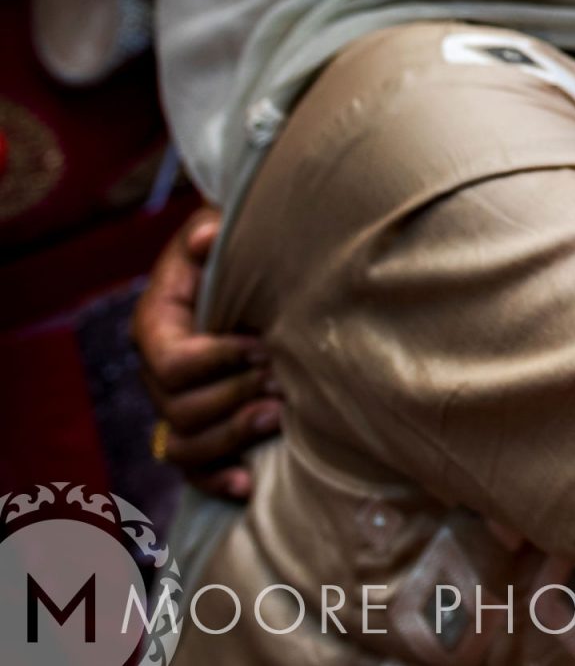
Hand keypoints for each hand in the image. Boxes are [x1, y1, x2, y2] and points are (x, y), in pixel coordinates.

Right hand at [132, 206, 279, 499]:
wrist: (265, 267)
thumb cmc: (245, 242)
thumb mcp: (227, 224)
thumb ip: (212, 233)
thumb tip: (205, 238)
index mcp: (158, 322)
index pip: (171, 361)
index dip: (216, 361)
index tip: (263, 346)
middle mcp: (160, 370)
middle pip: (178, 408)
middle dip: (234, 396)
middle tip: (282, 378)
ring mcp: (177, 403)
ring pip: (183, 444)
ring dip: (231, 436)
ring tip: (278, 415)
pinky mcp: (202, 428)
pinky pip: (193, 470)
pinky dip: (216, 481)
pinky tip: (247, 483)